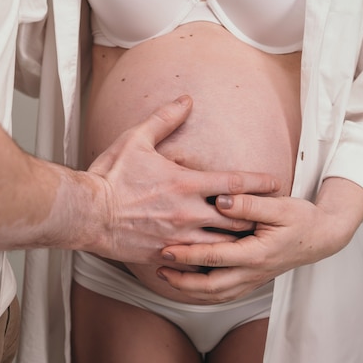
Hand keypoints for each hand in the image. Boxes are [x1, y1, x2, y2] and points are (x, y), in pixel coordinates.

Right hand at [84, 95, 281, 264]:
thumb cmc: (110, 176)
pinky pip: (196, 262)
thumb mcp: (136, 140)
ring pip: (222, 245)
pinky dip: (209, 260)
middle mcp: (188, 212)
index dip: (259, 182)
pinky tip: (216, 260)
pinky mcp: (165, 254)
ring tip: (249, 240)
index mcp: (186, 183)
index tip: (275, 183)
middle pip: (237, 219)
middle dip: (255, 217)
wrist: (87, 213)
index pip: (235, 182)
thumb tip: (185, 100)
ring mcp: (178, 236)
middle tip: (268, 216)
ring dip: (237, 241)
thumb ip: (164, 119)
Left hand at [157, 177, 362, 302]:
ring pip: (216, 294)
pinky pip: (224, 293)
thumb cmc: (301, 218)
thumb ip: (249, 203)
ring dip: (190, 289)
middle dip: (182, 280)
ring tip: (167, 276)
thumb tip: (222, 200)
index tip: (166, 249)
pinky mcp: (252, 280)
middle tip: (160, 268)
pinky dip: (203, 292)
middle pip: (211, 286)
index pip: (215, 257)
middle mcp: (254, 271)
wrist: (322, 237)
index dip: (188, 255)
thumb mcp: (280, 205)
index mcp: (257, 253)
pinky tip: (188, 282)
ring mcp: (253, 279)